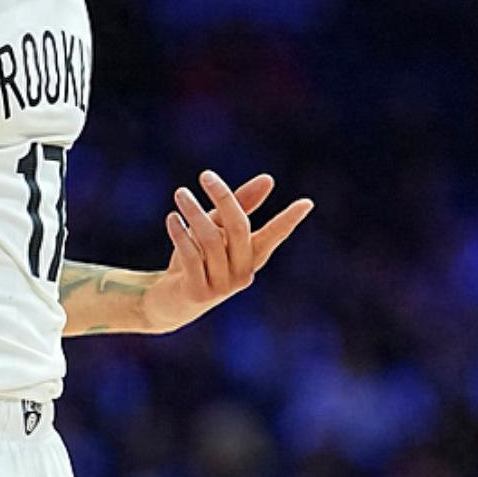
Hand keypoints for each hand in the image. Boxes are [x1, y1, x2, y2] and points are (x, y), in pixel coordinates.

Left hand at [144, 171, 312, 332]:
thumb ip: (238, 206)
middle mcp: (243, 273)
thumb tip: (269, 180)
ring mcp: (222, 286)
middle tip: (205, 175)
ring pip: (211, 240)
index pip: (274, 236)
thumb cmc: (198, 260)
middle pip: (239, 229)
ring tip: (181, 193)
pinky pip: (191, 257)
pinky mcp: (199, 293)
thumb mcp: (217, 230)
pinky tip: (172, 218)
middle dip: (223, 198)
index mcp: (252, 257)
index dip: (288, 221)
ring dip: (194, 212)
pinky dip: (180, 234)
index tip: (307, 203)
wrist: (170, 301)